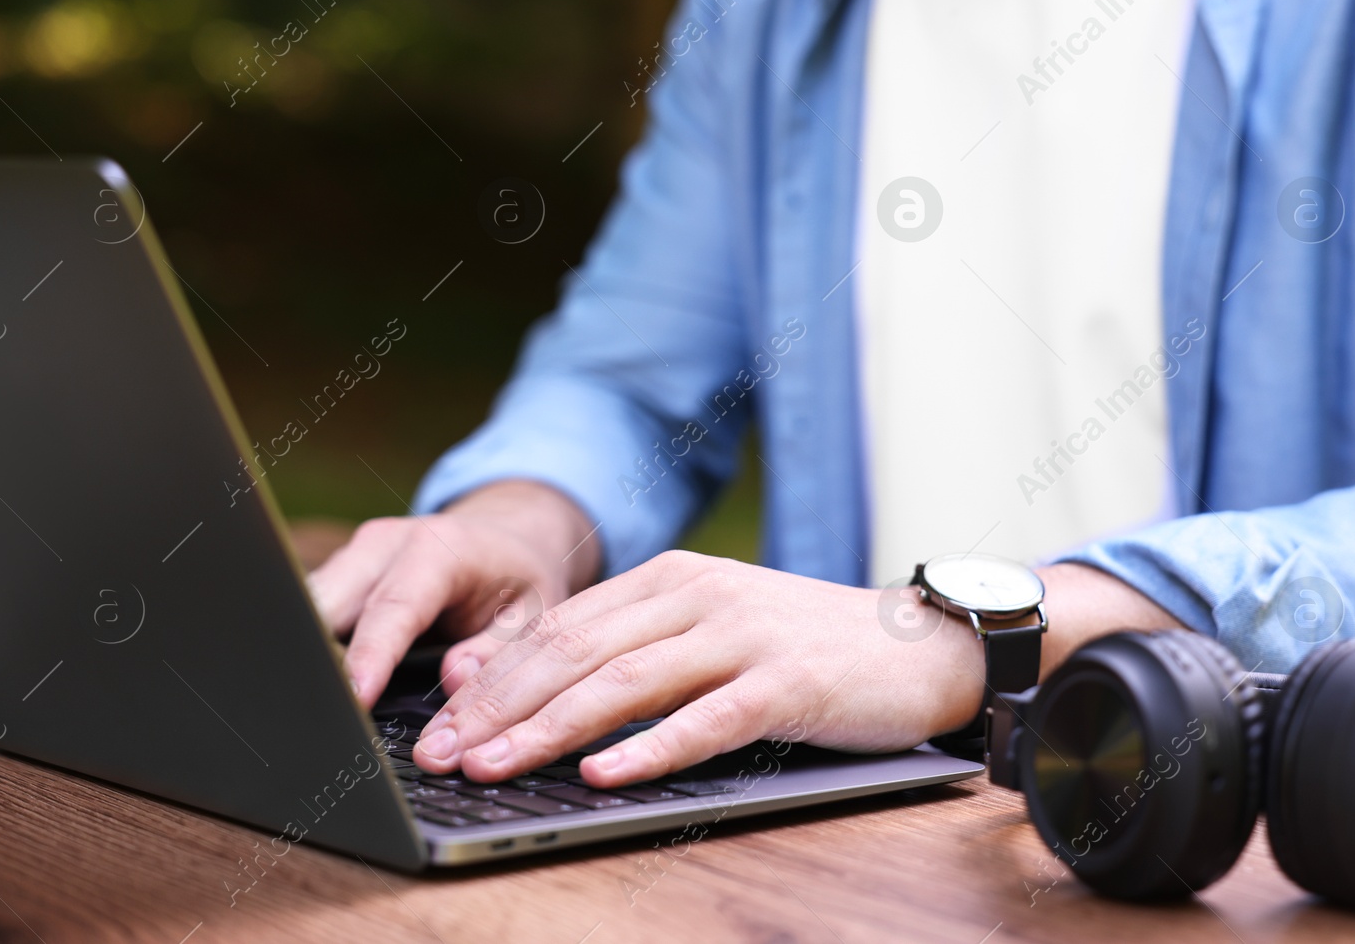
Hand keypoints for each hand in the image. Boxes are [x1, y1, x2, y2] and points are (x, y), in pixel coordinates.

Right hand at [307, 479, 600, 706]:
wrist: (505, 535)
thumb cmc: (519, 577)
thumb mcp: (532, 612)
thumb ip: (497, 650)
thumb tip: (455, 682)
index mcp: (438, 550)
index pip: (393, 608)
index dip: (370, 656)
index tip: (354, 699)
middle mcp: (386, 544)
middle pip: (330, 603)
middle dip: (317, 657)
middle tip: (321, 717)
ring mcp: (356, 555)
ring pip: (307, 606)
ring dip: (306, 653)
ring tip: (312, 708)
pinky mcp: (341, 571)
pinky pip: (313, 611)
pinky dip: (310, 648)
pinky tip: (315, 689)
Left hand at [409, 551, 987, 786]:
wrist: (916, 644)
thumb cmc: (802, 648)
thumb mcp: (709, 629)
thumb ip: (631, 648)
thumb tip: (531, 690)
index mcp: (670, 579)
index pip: (561, 628)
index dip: (493, 679)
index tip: (438, 726)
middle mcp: (699, 595)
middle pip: (578, 651)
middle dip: (500, 706)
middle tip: (443, 754)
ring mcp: (743, 634)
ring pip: (628, 681)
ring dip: (553, 728)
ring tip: (496, 766)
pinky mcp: (787, 681)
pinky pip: (707, 718)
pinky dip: (651, 748)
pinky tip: (604, 774)